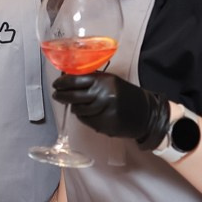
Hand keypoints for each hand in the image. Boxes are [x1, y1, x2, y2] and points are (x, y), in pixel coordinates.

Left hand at [52, 73, 169, 149]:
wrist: (145, 113)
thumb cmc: (125, 95)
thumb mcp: (111, 81)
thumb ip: (92, 80)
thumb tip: (69, 77)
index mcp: (105, 81)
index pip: (77, 80)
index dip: (63, 82)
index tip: (56, 84)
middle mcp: (104, 94)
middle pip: (74, 96)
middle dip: (62, 96)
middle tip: (57, 95)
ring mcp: (104, 110)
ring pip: (79, 110)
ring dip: (75, 107)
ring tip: (77, 105)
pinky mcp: (105, 124)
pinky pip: (86, 120)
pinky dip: (84, 117)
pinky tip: (89, 114)